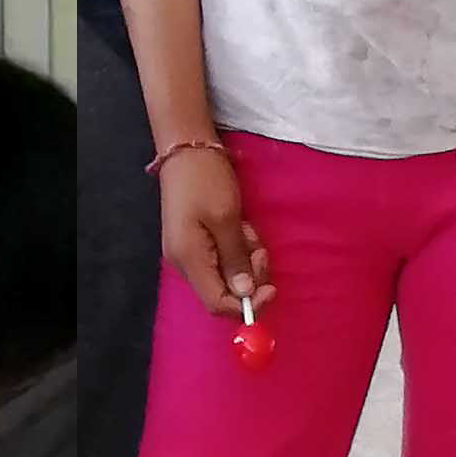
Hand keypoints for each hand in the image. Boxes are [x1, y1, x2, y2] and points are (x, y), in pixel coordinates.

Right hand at [158, 136, 268, 328]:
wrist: (186, 150)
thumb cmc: (205, 180)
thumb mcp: (227, 218)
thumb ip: (236, 258)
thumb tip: (245, 293)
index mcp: (188, 260)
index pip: (216, 304)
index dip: (245, 306)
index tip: (271, 289)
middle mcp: (184, 263)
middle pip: (222, 292)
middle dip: (249, 277)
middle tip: (261, 250)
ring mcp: (189, 254)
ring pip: (225, 275)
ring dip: (245, 259)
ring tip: (248, 230)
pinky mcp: (195, 243)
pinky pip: (222, 259)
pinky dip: (237, 249)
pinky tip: (240, 228)